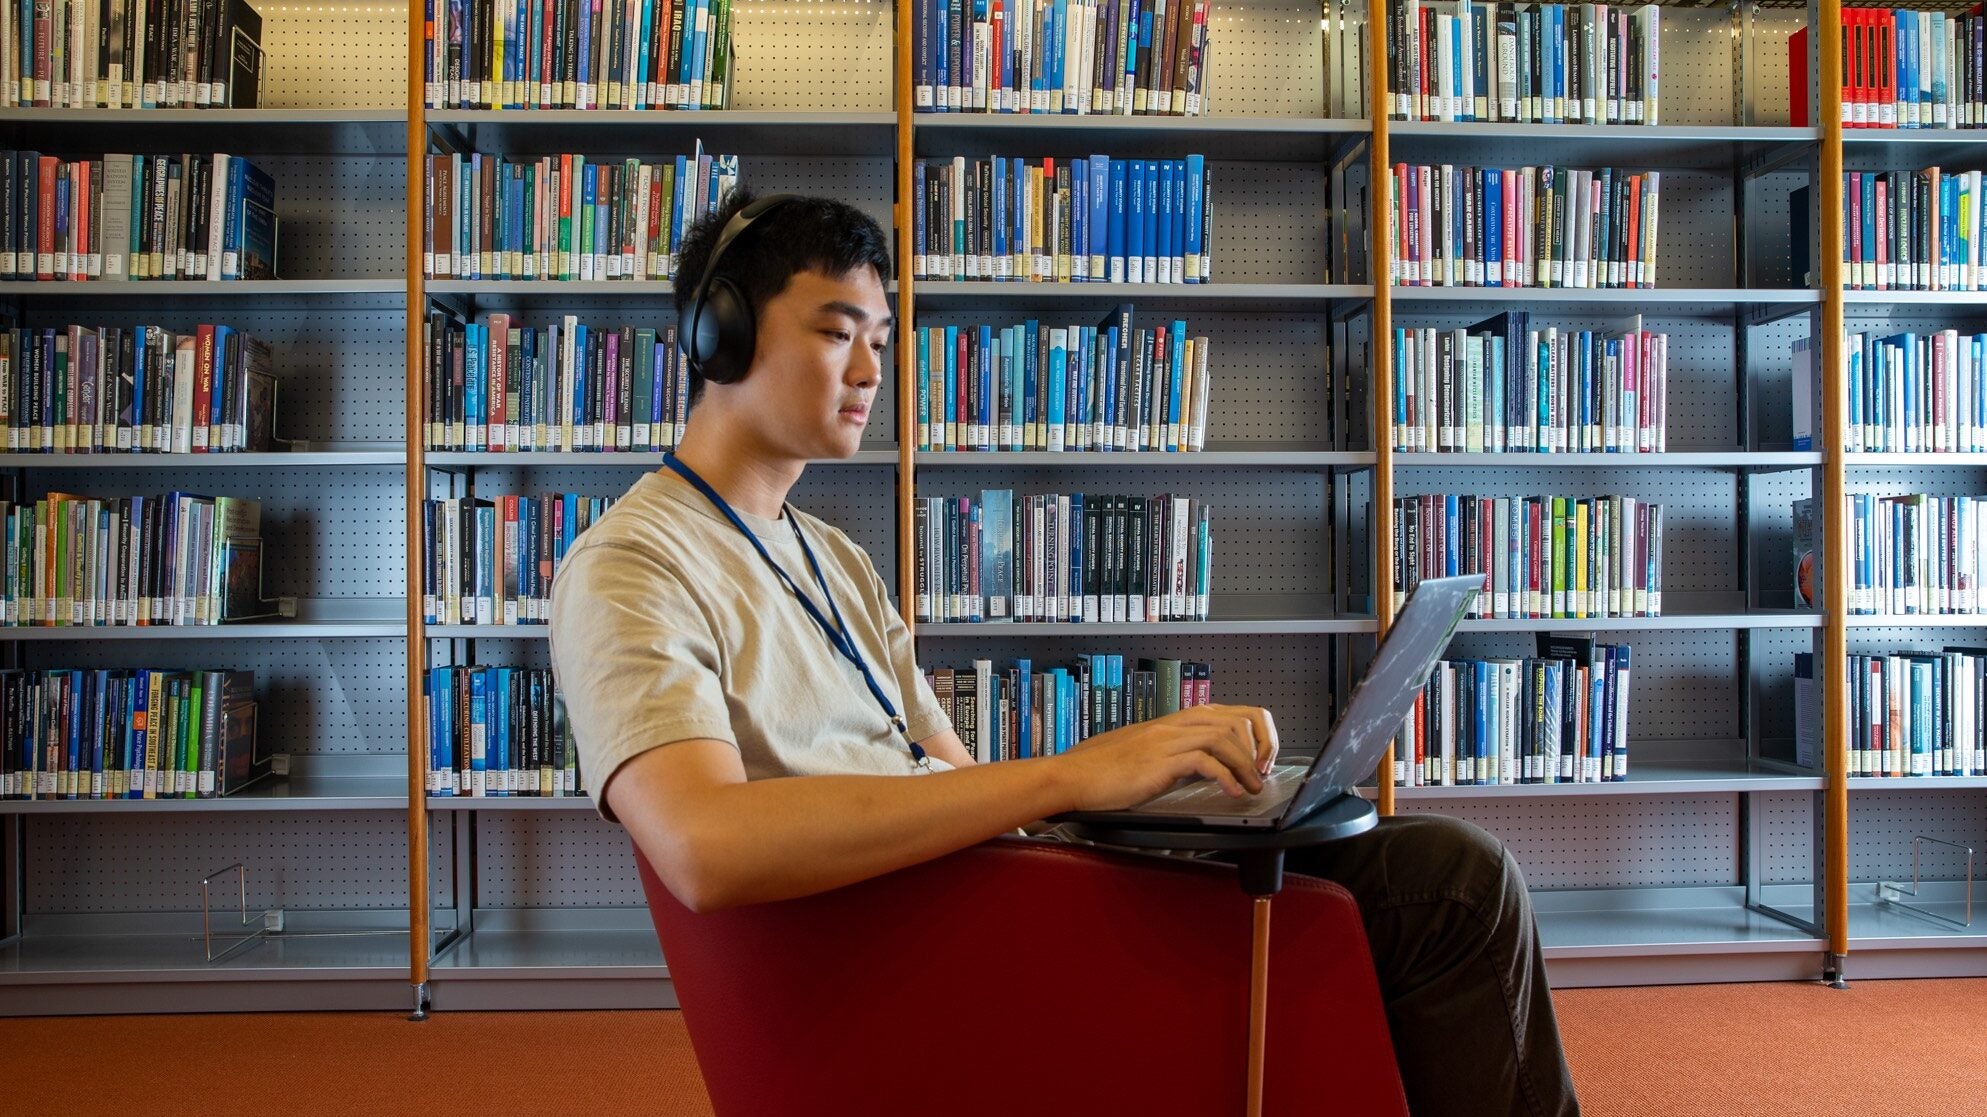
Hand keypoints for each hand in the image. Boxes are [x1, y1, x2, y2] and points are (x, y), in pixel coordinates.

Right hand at [1056, 705, 1280, 812]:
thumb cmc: (1102, 770)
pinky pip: (1203, 761)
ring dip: (1246, 764)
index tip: (1259, 758)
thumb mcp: (1148, 757)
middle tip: (1262, 773)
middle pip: (1234, 719)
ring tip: (1252, 786)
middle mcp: (1172, 725)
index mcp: (1172, 722)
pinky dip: (1225, 777)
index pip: (1228, 712)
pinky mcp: (1158, 760)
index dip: (1254, 732)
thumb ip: (1176, 756)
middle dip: (1259, 746)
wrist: (1072, 776)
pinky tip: (1230, 792)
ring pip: (1223, 737)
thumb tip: (1205, 768)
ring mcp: (1165, 740)